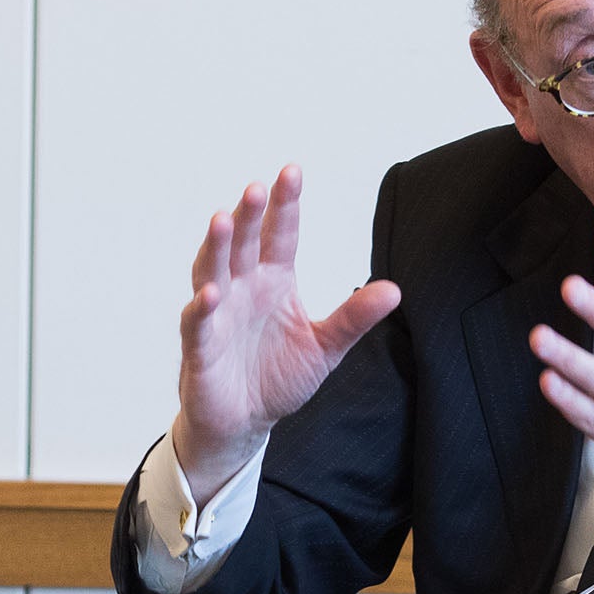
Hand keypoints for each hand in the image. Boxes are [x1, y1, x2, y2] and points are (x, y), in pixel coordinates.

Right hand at [172, 166, 400, 497]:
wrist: (246, 422)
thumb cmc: (279, 376)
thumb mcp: (325, 346)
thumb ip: (353, 317)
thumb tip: (395, 290)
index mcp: (273, 280)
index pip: (280, 235)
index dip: (285, 205)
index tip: (292, 171)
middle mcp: (242, 288)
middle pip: (243, 243)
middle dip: (248, 215)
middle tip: (257, 188)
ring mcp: (218, 314)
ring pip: (212, 271)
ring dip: (216, 246)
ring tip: (222, 219)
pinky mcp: (201, 348)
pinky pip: (198, 324)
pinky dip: (202, 309)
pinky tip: (211, 294)